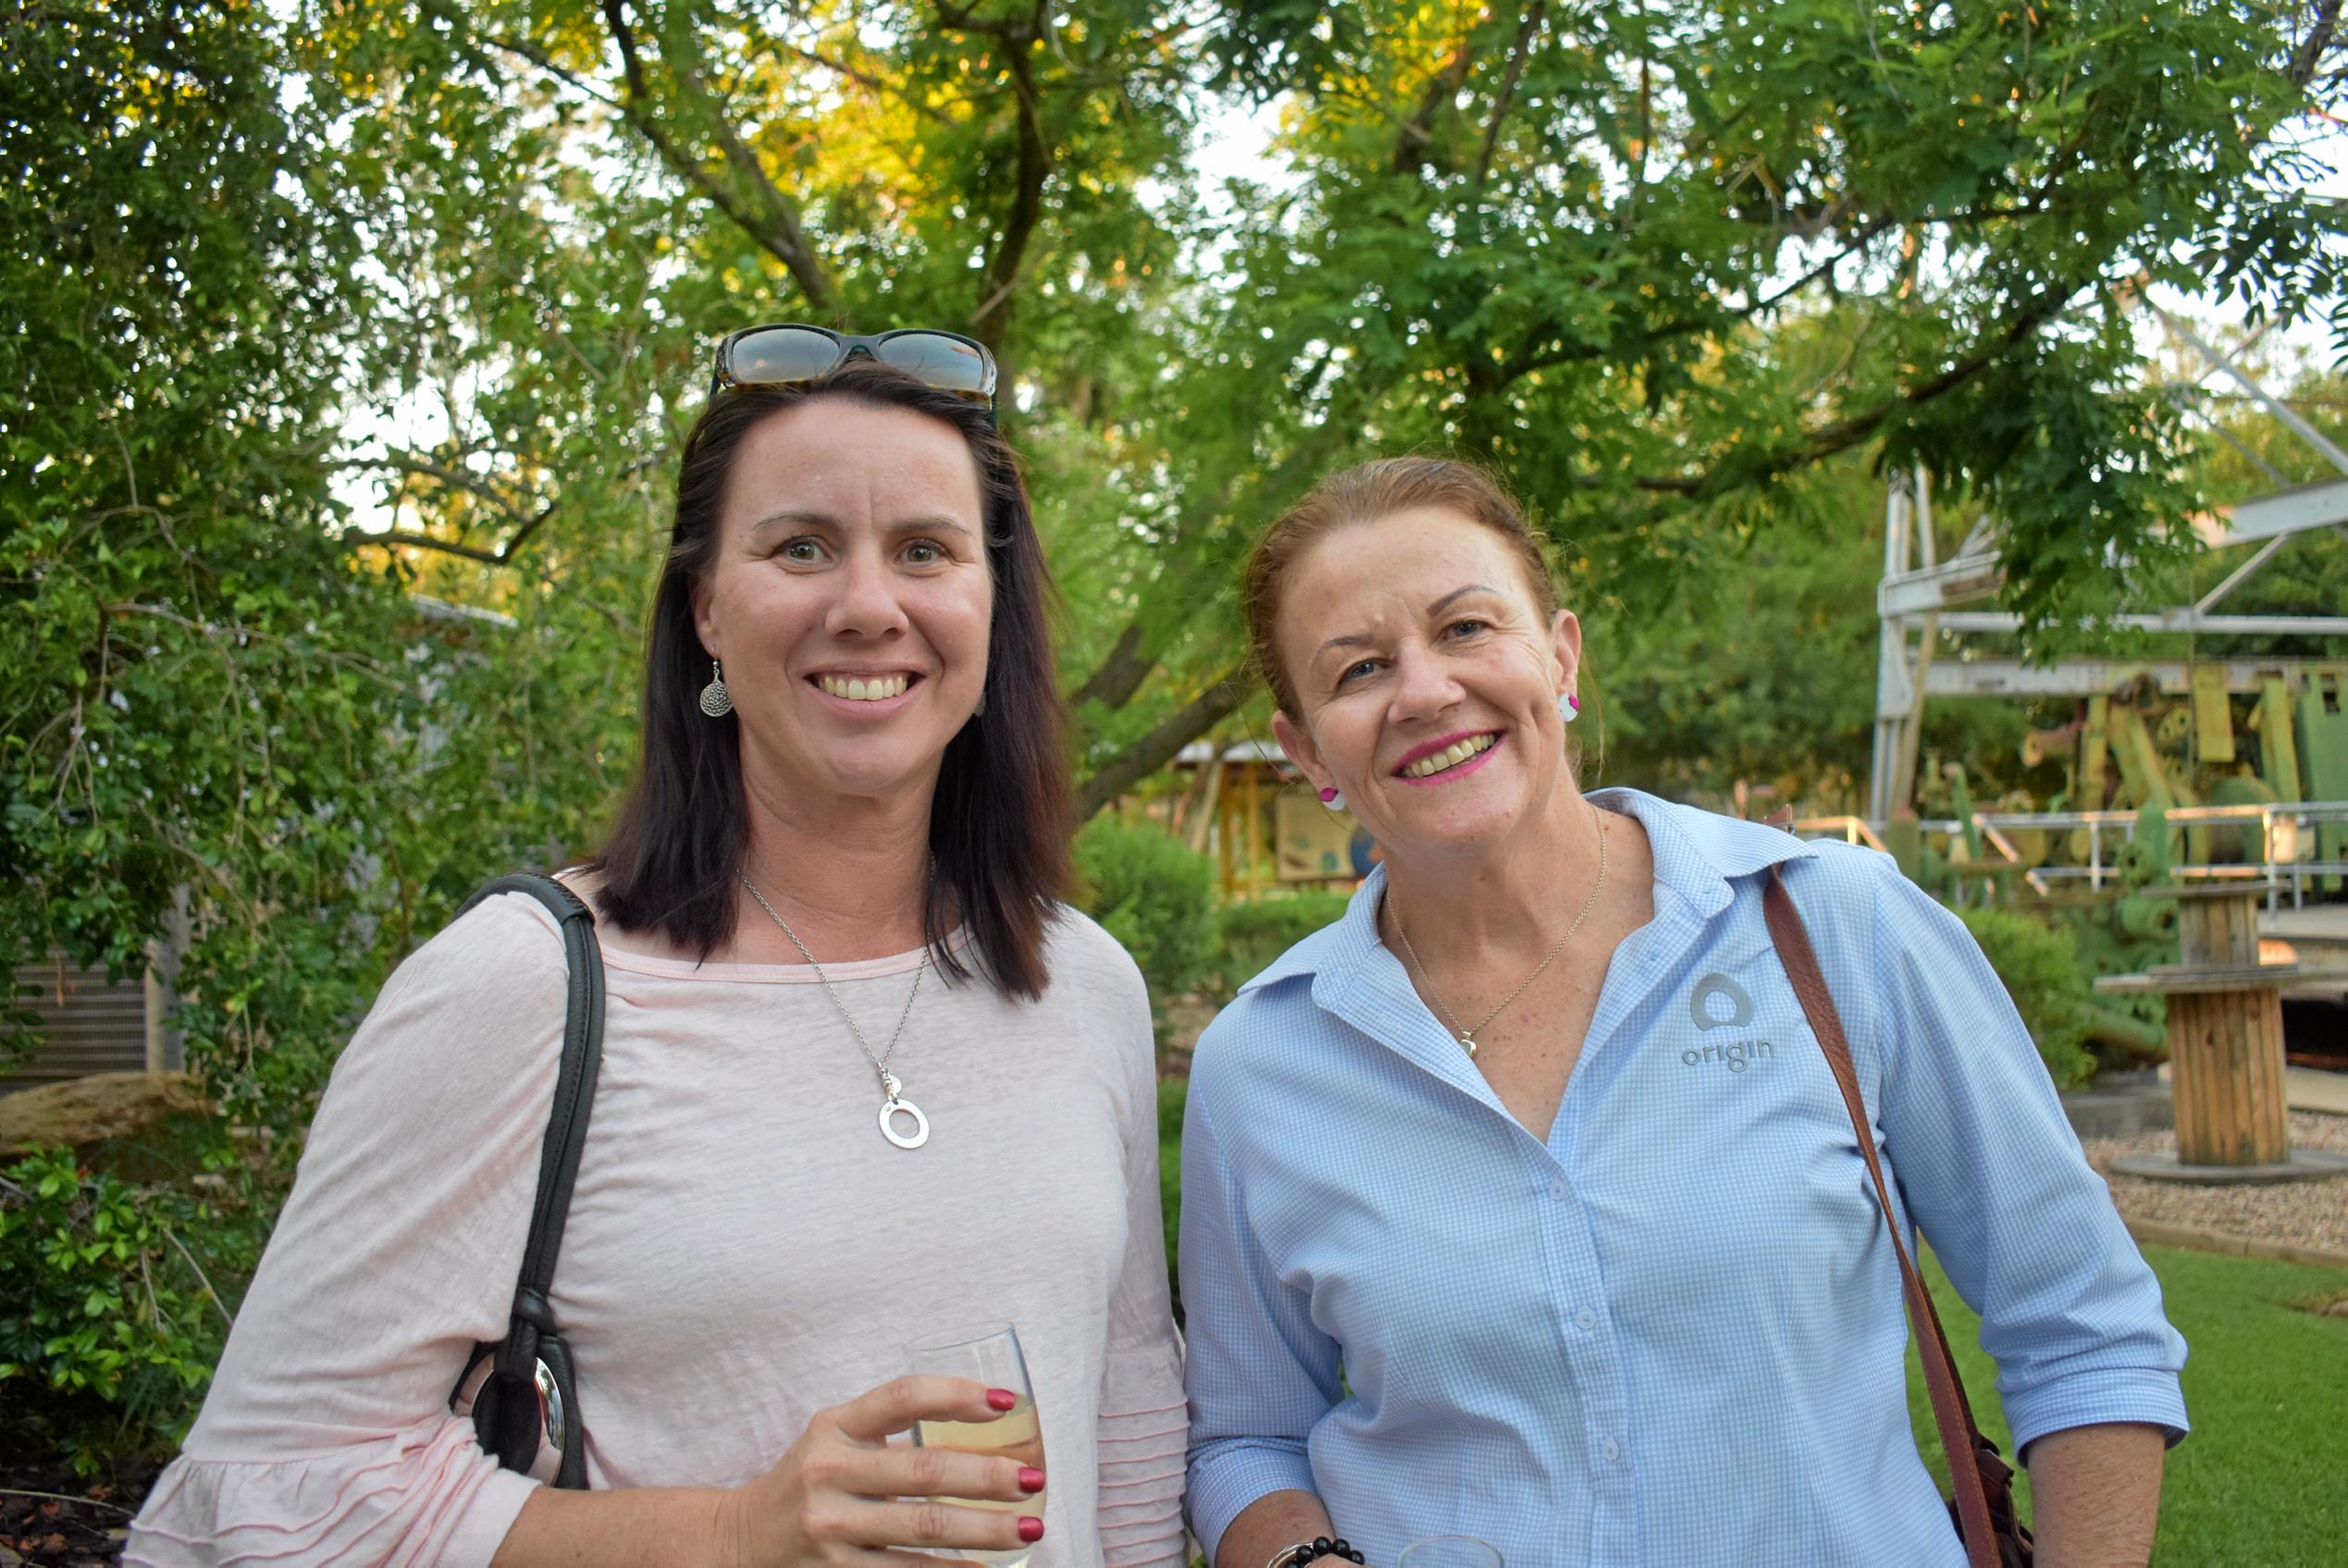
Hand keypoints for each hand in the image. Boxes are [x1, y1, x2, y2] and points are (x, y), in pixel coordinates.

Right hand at [716, 1374, 1045, 1566]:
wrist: (738, 1541)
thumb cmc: (809, 1481)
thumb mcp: (835, 1438)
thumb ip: (888, 1425)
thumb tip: (986, 1417)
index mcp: (834, 1428)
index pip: (902, 1397)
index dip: (957, 1395)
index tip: (1008, 1402)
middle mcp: (828, 1474)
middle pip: (924, 1471)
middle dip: (987, 1476)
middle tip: (1032, 1480)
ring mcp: (830, 1529)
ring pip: (923, 1529)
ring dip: (985, 1532)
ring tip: (1029, 1528)